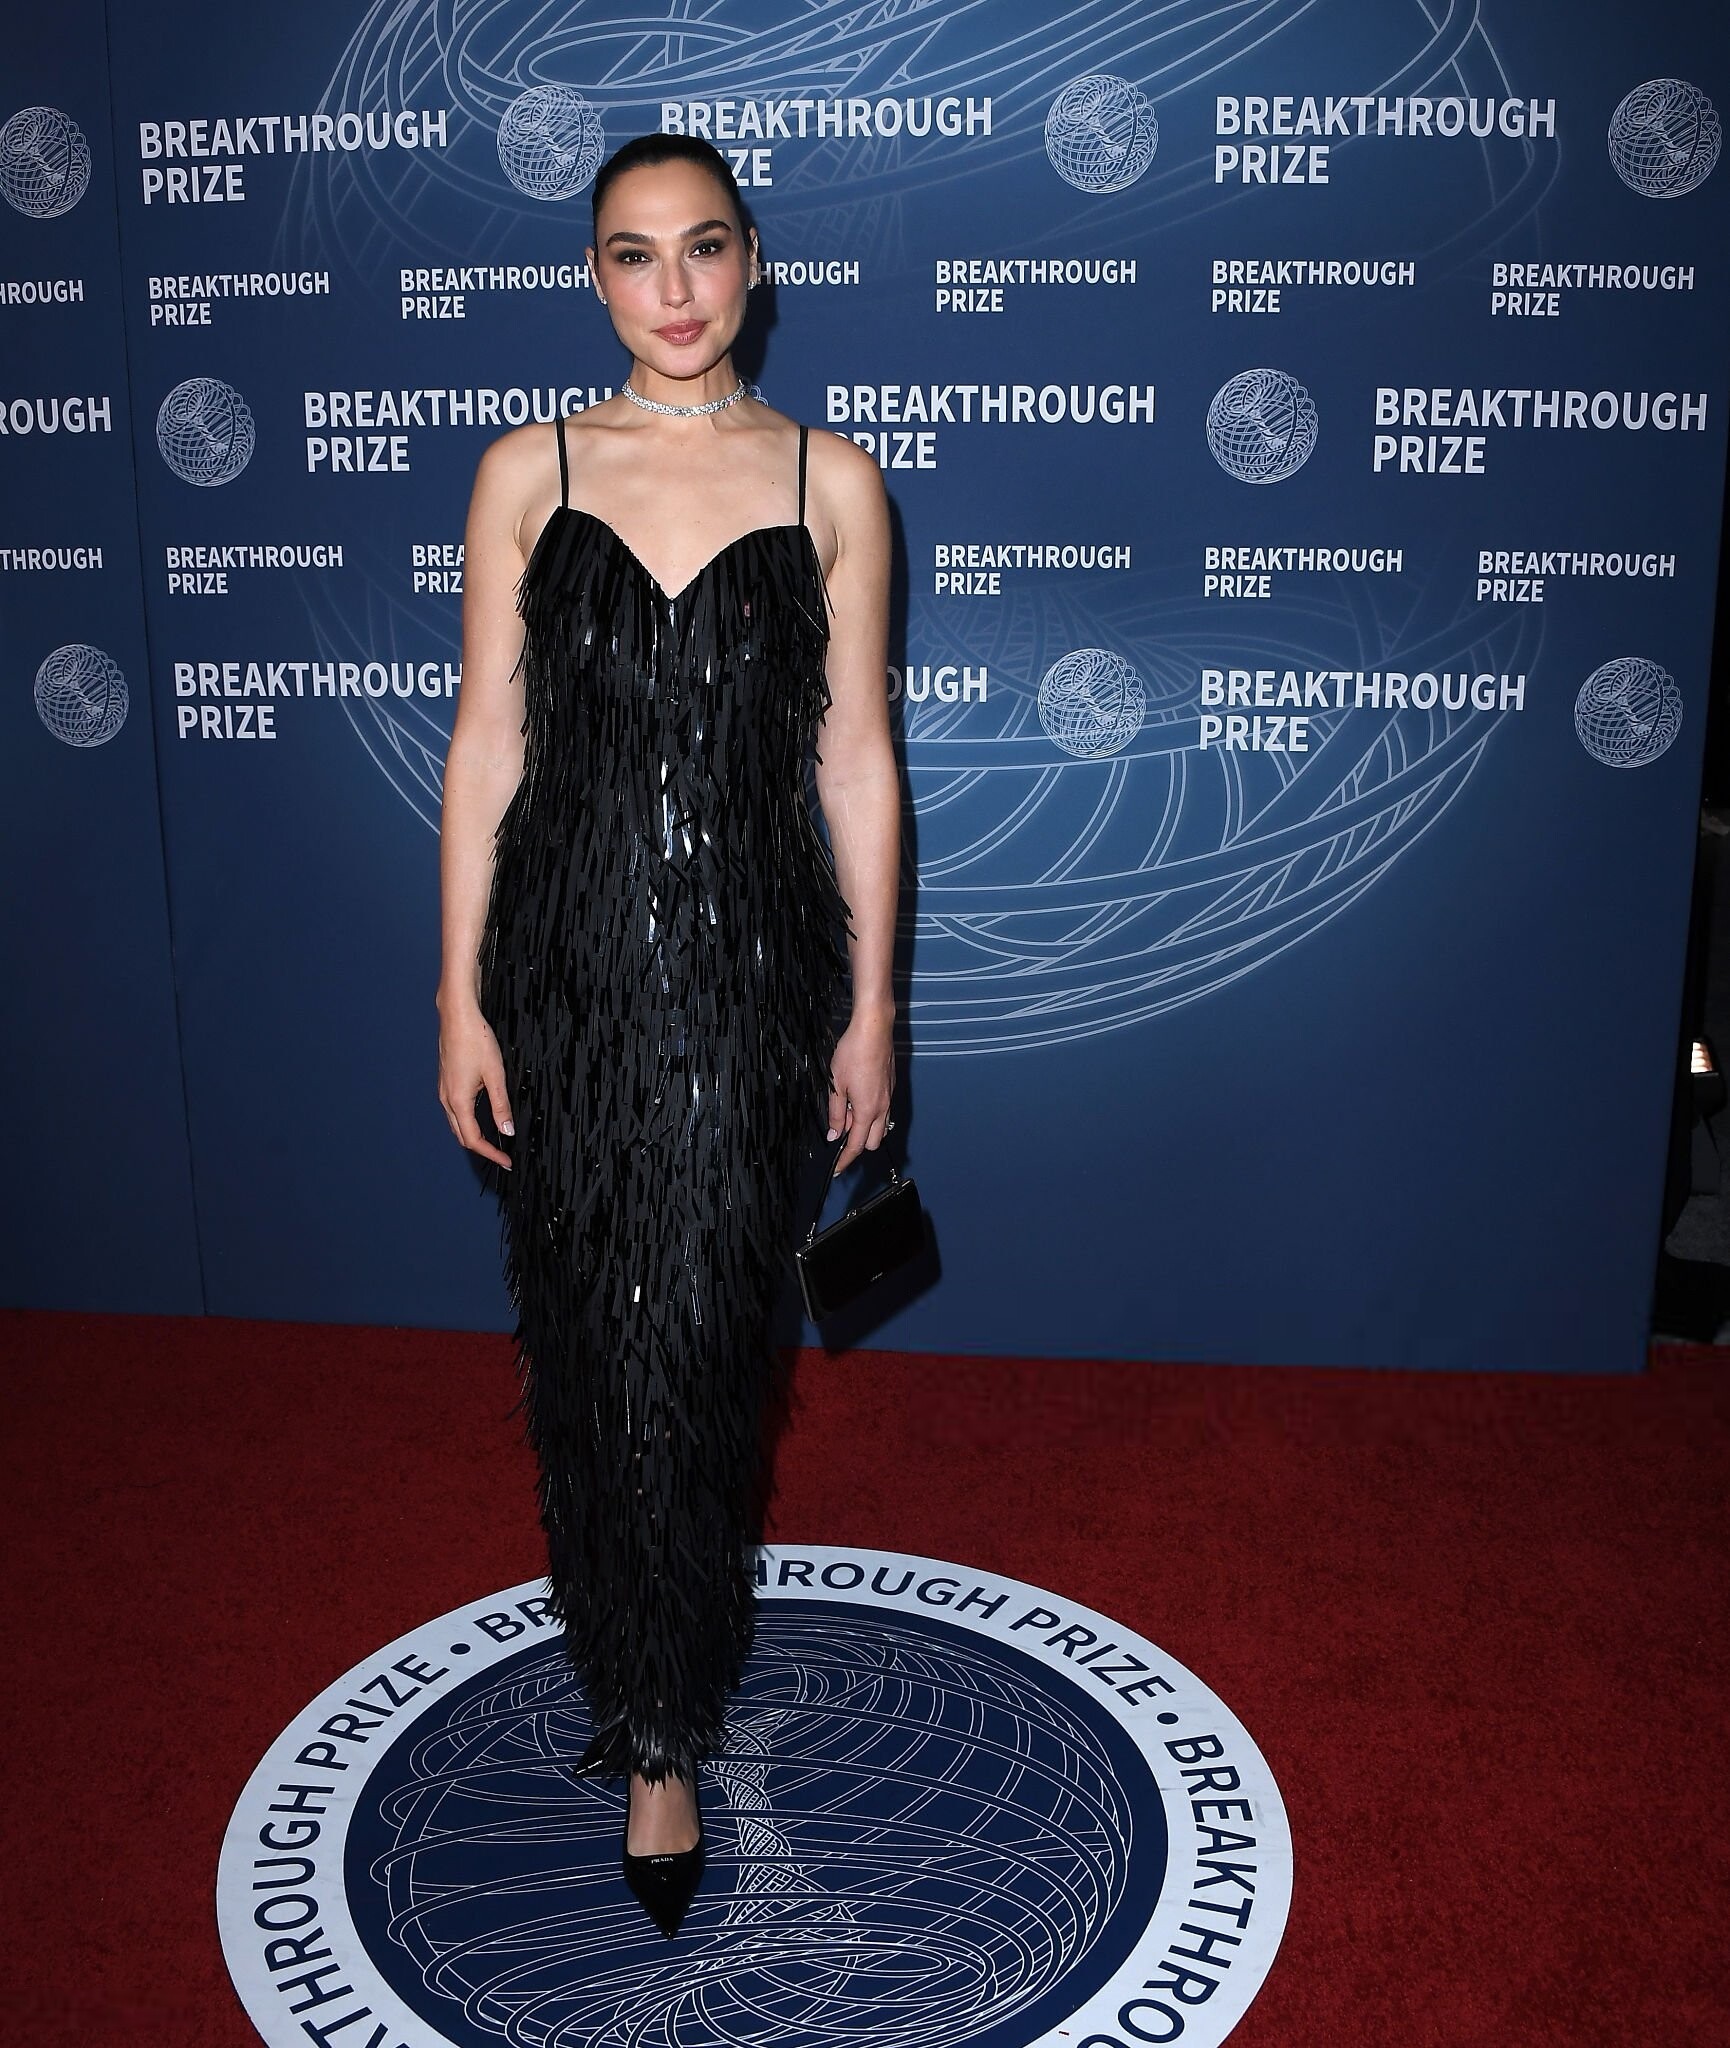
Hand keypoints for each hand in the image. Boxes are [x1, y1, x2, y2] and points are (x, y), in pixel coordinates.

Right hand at [438, 995, 514, 1169]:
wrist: (457, 1016)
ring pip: (457, 1125)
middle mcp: (447, 1099)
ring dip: (475, 1137)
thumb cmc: (476, 1040)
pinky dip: (469, 1122)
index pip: (474, 1139)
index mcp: (458, 1101)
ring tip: (495, 1142)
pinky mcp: (446, 1083)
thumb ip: (501, 1105)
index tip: (507, 1162)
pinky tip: (482, 1119)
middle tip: (503, 1156)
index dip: (491, 1154)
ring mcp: (444, 1091)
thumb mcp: (495, 1074)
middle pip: (463, 1136)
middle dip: (483, 1149)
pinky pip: (455, 1112)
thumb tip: (507, 1130)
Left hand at [826, 1003, 894, 1171]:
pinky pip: (882, 1111)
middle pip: (872, 1142)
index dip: (845, 1160)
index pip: (856, 1145)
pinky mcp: (890, 1088)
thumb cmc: (853, 1053)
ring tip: (846, 1113)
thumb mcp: (836, 1085)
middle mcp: (881, 1108)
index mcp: (867, 1110)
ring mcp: (888, 1098)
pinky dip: (870, 1114)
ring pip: (879, 1127)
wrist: (874, 1030)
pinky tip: (856, 1099)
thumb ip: (835, 1112)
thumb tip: (834, 1134)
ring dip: (864, 1128)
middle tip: (839, 1133)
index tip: (837, 1169)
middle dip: (857, 1145)